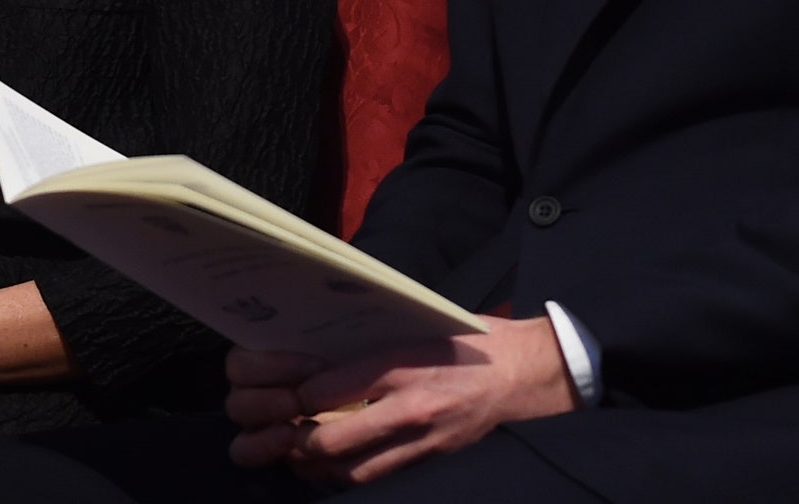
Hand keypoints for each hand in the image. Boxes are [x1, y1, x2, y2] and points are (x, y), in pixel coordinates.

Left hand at [224, 316, 576, 487]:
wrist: (525, 373)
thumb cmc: (468, 339)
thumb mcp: (416, 324)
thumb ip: (371, 340)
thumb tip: (318, 345)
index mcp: (405, 364)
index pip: (334, 386)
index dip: (298, 393)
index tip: (281, 387)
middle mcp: (411, 407)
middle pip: (335, 439)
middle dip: (296, 439)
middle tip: (273, 430)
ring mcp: (421, 440)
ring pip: (350, 469)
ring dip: (313, 464)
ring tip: (289, 450)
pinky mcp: (429, 458)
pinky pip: (374, 475)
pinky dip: (343, 473)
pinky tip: (324, 463)